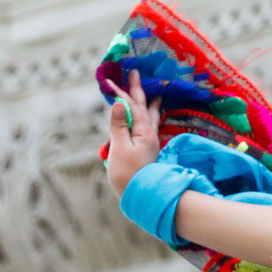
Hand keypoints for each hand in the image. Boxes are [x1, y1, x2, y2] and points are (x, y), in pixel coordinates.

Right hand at [101, 71, 162, 195]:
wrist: (139, 197)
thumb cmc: (127, 174)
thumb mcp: (119, 148)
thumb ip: (119, 125)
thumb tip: (119, 103)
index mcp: (144, 132)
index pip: (134, 106)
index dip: (125, 92)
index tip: (117, 79)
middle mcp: (150, 135)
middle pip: (144, 108)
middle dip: (139, 91)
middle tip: (136, 74)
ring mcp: (150, 143)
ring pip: (150, 117)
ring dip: (149, 104)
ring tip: (154, 94)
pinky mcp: (148, 150)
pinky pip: (148, 126)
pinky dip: (147, 117)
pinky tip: (150, 118)